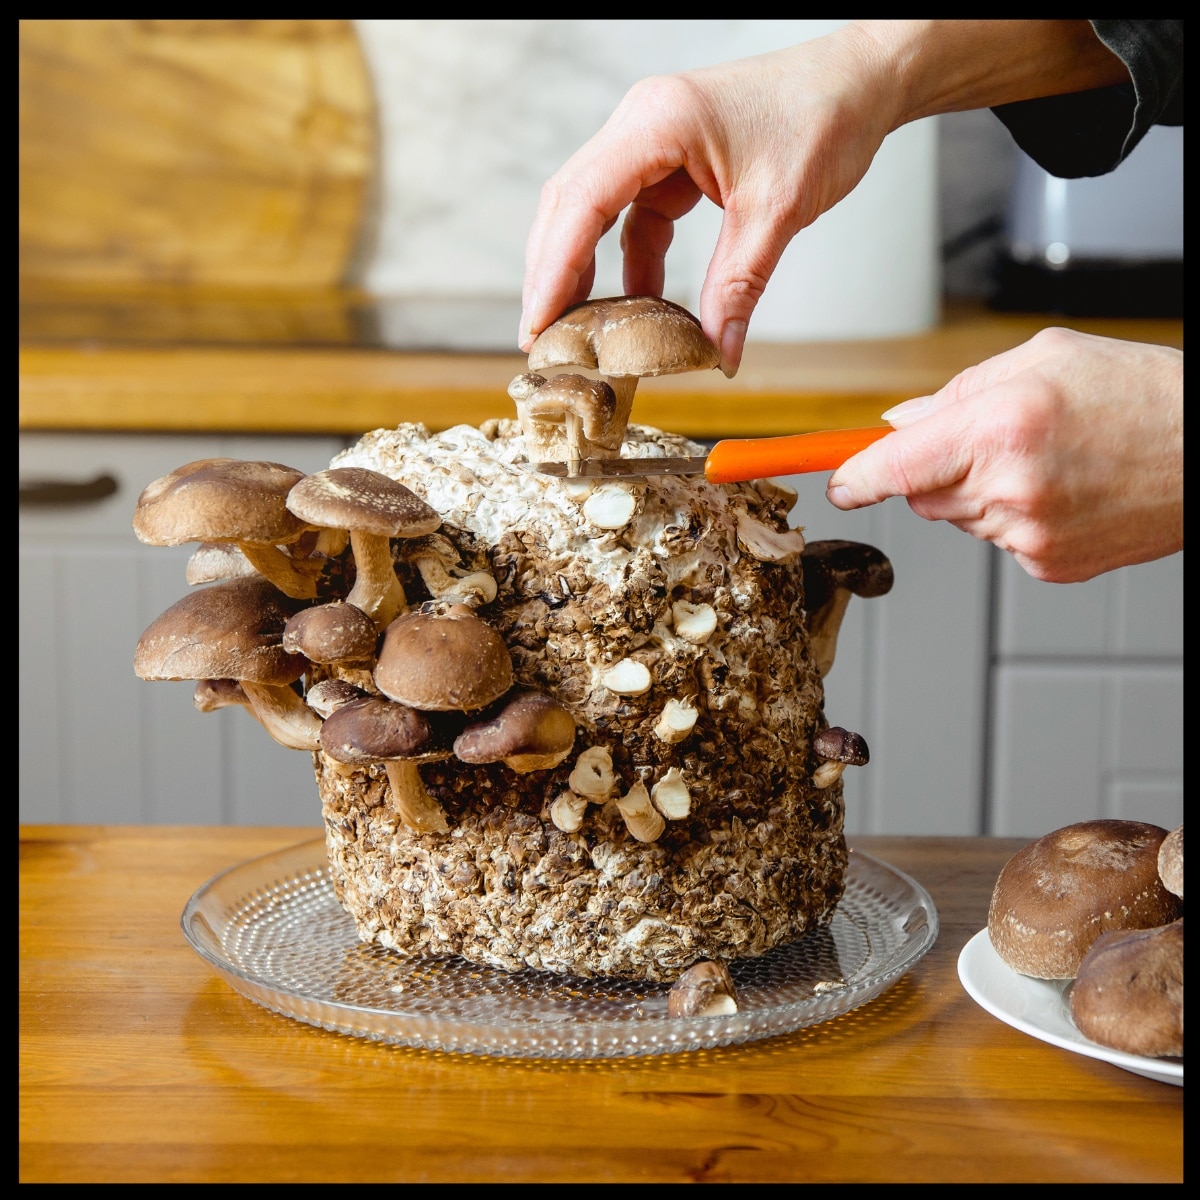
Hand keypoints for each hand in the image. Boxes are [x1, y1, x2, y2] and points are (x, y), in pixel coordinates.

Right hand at [520, 26, 897, 374]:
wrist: (861, 82)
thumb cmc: (824, 120)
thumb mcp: (778, 212)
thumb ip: (739, 286)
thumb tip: (717, 353)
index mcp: (659, 122)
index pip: (582, 200)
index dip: (552, 268)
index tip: (537, 324)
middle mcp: (643, 124)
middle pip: (571, 204)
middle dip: (552, 273)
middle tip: (542, 339)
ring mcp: (653, 141)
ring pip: (595, 212)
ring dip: (585, 271)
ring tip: (577, 330)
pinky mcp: (671, 162)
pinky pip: (633, 218)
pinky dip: (630, 263)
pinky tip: (636, 307)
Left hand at [826, 329, 1182, 581]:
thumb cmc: (1139, 395)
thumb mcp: (1041, 359)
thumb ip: (955, 393)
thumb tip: (899, 424)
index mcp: (998, 427)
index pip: (892, 467)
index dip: (853, 477)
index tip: (836, 483)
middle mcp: (1007, 488)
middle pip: (920, 494)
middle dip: (935, 467)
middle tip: (990, 440)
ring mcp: (1027, 535)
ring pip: (958, 517)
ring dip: (977, 491)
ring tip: (1044, 461)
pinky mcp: (1047, 566)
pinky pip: (997, 540)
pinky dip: (1013, 517)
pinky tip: (1061, 491)